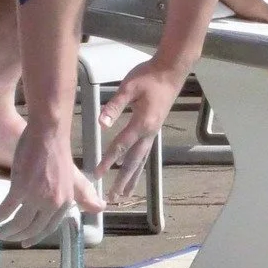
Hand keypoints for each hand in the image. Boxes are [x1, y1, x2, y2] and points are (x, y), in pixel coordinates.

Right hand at [0, 123, 102, 243]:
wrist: (49, 135)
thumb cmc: (57, 153)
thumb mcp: (73, 178)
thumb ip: (83, 195)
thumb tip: (101, 208)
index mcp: (66, 201)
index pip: (49, 227)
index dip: (35, 236)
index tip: (24, 242)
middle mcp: (54, 202)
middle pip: (32, 229)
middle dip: (16, 236)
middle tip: (3, 237)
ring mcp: (37, 197)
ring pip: (18, 224)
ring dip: (3, 232)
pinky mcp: (21, 189)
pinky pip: (4, 212)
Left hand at [96, 59, 184, 199]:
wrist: (171, 71)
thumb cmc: (149, 76)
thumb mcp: (129, 87)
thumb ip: (115, 105)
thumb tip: (102, 123)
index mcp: (142, 122)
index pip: (121, 146)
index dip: (107, 160)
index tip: (97, 174)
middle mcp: (149, 132)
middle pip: (134, 160)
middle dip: (122, 179)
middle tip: (113, 197)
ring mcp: (153, 132)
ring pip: (142, 160)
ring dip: (132, 178)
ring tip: (124, 194)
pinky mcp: (154, 129)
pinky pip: (145, 153)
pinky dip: (139, 167)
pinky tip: (134, 172)